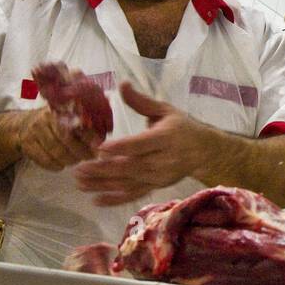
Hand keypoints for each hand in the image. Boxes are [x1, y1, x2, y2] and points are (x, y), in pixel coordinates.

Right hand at [15, 108, 101, 171]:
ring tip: (75, 160)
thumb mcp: (68, 116)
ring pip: (56, 152)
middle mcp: (46, 118)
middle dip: (81, 152)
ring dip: (69, 160)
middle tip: (89, 157)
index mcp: (60, 109)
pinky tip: (60, 165)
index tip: (97, 146)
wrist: (22, 124)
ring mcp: (35, 131)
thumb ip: (85, 122)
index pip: (77, 123)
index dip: (89, 137)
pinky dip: (54, 166)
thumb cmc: (53, 122)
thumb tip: (105, 134)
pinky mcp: (27, 144)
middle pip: (67, 140)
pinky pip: (43, 160)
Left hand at [74, 81, 227, 206]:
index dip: (120, 147)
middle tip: (79, 168)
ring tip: (80, 182)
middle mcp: (163, 160)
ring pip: (128, 183)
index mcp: (166, 138)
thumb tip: (121, 84)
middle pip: (130, 166)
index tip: (98, 148)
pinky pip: (134, 195)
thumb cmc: (182, 127)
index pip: (141, 144)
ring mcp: (159, 177)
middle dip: (103, 169)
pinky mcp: (156, 187)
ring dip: (102, 184)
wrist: (205, 151)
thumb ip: (141, 101)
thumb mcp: (165, 110)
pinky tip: (96, 200)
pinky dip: (115, 200)